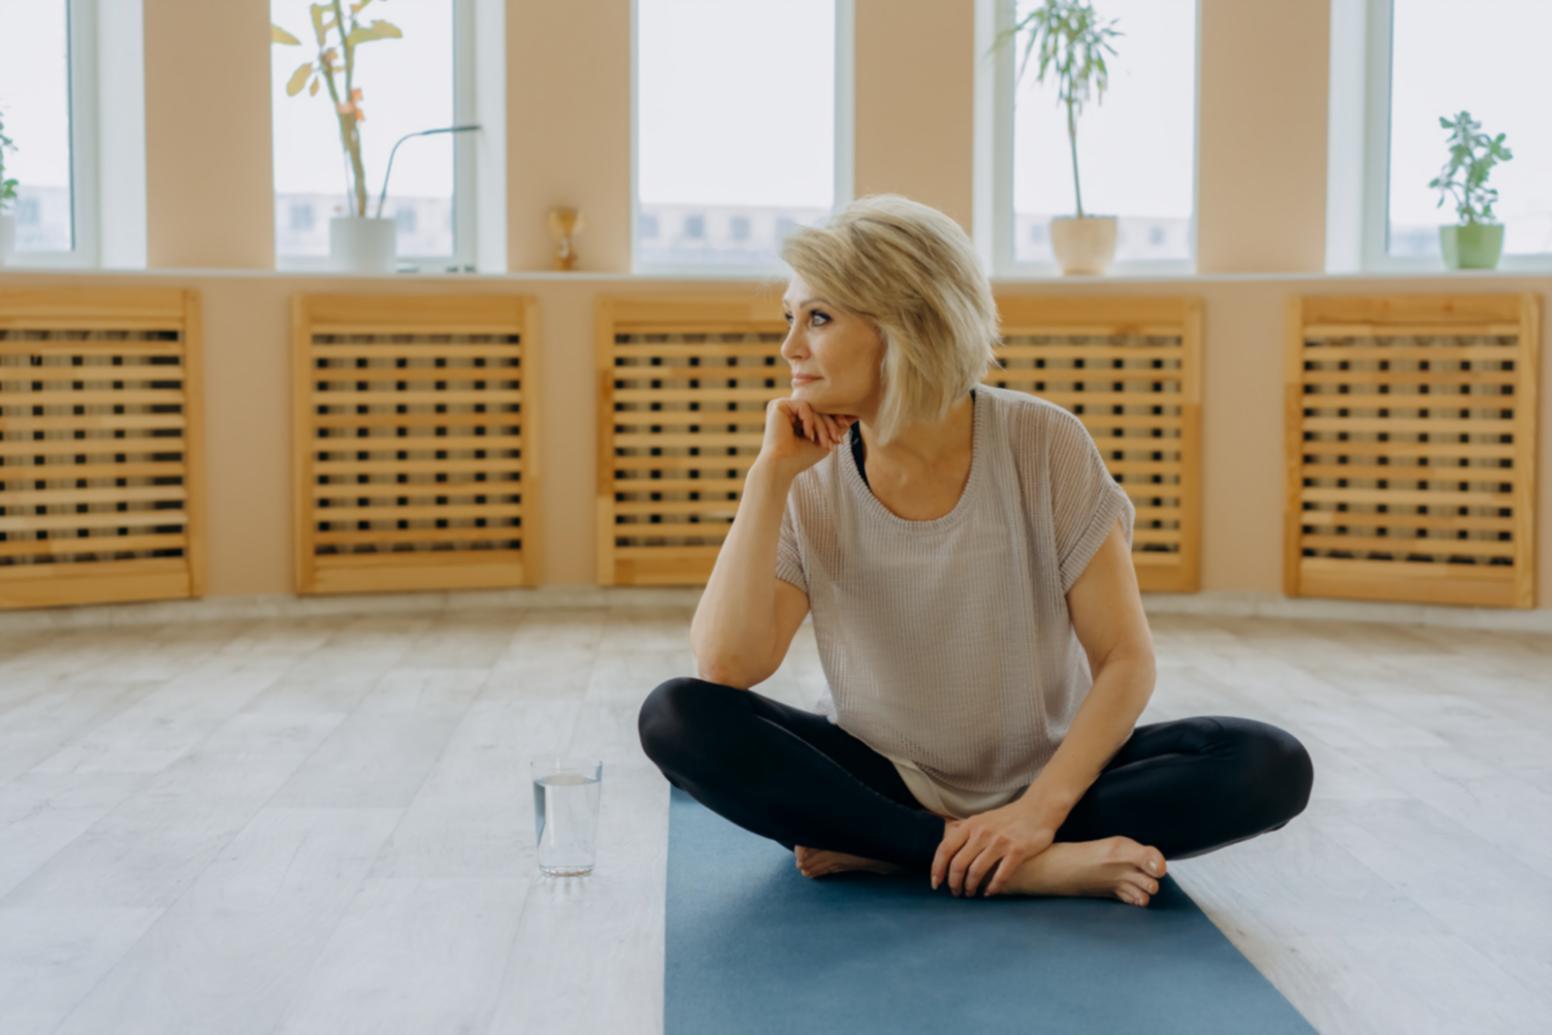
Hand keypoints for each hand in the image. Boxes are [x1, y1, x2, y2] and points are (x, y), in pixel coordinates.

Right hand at [758, 396, 856, 479]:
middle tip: (838, 440)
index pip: (820, 410)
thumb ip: (838, 427)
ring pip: (812, 407)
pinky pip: (803, 405)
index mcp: (796, 416)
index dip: (834, 418)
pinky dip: (810, 420)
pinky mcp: (778, 405)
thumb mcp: (825, 440)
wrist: (782, 466)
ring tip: (824, 443)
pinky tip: (808, 436)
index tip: (846, 427)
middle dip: (830, 424)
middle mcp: (789, 409)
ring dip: (822, 426)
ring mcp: (782, 406)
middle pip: (817, 408)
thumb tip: (856, 414)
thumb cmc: (801, 458)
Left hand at [930, 804, 1057, 897]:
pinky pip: (1000, 876)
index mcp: (970, 825)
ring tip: (971, 893)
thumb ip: (964, 828)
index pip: (945, 849)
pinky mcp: (1017, 851)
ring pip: (976, 872)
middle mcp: (982, 833)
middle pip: (958, 864)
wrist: (1038, 809)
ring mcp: (1000, 842)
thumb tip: (945, 836)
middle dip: (954, 883)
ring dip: (970, 887)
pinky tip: (990, 892)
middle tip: (956, 892)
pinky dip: (992, 888)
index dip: (937, 869)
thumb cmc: (1008, 817)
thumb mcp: (982, 817)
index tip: (936, 883)